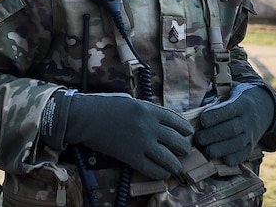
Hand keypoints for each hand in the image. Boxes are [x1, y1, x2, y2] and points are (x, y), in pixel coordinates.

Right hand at [44, 91, 193, 179]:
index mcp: (149, 110)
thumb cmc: (106, 107)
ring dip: (175, 164)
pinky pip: (152, 169)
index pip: (176, 120)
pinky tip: (163, 173)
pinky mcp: (131, 157)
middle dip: (184, 148)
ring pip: (168, 158)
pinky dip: (160, 173)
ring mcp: (141, 143)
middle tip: (185, 151)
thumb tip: (160, 122)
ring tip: (177, 167)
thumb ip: (147, 111)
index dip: (185, 128)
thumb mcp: (131, 102)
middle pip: (176, 141)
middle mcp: (149, 126)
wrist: (87, 118)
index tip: (189, 133)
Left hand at [195, 82, 275, 165]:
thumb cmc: (237, 99)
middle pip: (231, 129)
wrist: (264, 107)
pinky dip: (232, 159)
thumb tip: (196, 110)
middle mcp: (248, 119)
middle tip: (199, 138)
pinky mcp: (252, 145)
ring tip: (206, 150)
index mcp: (242, 103)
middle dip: (213, 135)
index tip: (201, 120)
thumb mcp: (230, 92)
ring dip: (220, 149)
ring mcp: (252, 133)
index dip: (214, 116)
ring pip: (237, 144)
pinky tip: (220, 159)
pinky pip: (244, 154)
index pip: (228, 110)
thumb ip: (216, 99)